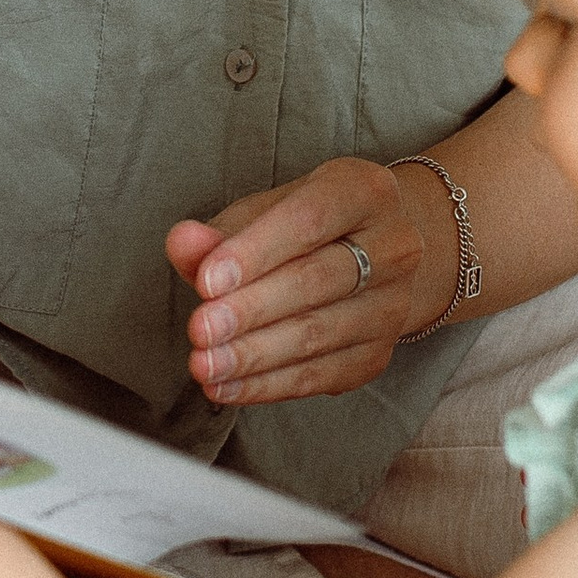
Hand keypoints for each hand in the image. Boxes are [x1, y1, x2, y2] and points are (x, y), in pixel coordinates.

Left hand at [168, 156, 448, 406]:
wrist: (372, 255)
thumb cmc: (306, 228)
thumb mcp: (263, 213)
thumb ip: (219, 231)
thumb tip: (183, 243)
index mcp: (364, 191)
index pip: (309, 220)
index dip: (256, 252)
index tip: (206, 281)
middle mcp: (394, 246)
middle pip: (316, 281)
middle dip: (251, 309)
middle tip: (200, 329)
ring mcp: (392, 304)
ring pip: (319, 334)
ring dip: (255, 354)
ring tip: (205, 364)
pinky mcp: (377, 353)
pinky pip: (320, 375)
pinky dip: (267, 384)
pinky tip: (226, 385)